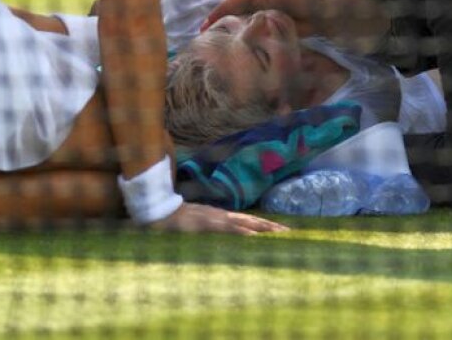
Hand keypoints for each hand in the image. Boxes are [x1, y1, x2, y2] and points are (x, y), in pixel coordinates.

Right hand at [148, 202, 289, 234]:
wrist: (160, 213)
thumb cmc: (177, 222)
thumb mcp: (198, 228)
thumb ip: (210, 232)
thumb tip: (223, 238)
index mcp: (221, 217)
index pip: (248, 221)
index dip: (265, 225)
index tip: (282, 231)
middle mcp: (222, 215)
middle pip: (252, 220)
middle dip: (271, 227)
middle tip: (291, 233)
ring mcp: (216, 218)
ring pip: (245, 223)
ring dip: (263, 228)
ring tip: (280, 233)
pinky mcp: (209, 223)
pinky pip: (229, 228)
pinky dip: (242, 231)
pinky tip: (253, 236)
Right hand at [202, 0, 329, 36]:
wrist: (323, 16)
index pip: (233, 0)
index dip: (219, 11)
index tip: (205, 24)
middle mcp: (255, 2)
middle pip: (231, 13)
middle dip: (216, 23)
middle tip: (201, 38)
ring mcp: (260, 16)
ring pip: (238, 23)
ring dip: (225, 32)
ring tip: (211, 47)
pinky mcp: (266, 28)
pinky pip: (249, 34)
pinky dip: (238, 39)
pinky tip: (230, 51)